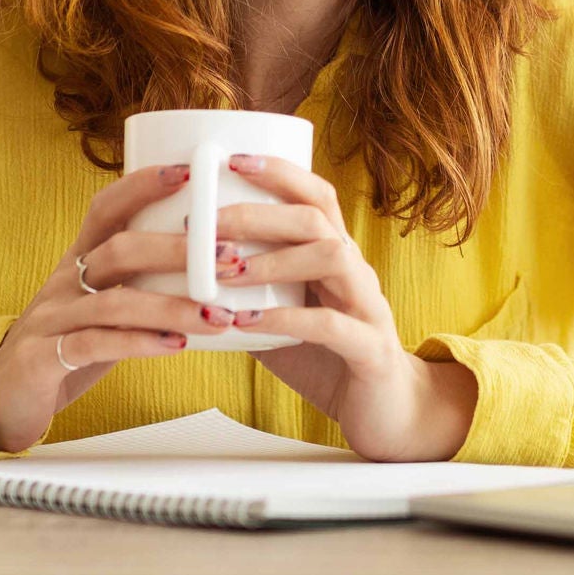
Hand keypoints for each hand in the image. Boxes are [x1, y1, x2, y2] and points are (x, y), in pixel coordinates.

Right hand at [0, 164, 242, 452]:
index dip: (143, 185)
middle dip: (178, 251)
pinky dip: (139, 343)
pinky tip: (176, 345)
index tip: (190, 172)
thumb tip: (213, 261)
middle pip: (119, 251)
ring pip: (114, 302)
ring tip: (218, 315)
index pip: (107, 208)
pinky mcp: (43, 359)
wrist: (4, 395)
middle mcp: (63, 283)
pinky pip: (95, 345)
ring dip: (172, 307)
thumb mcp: (101, 302)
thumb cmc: (69, 342)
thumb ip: (142, 280)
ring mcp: (50, 319)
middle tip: (230, 258)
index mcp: (78, 260)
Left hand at [219, 154, 478, 461]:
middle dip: (259, 214)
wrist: (389, 414)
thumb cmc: (329, 359)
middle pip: (316, 218)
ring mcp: (369, 307)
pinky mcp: (371, 350)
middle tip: (208, 223)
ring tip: (226, 271)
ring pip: (331, 256)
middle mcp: (357, 271)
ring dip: (273, 259)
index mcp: (338, 256)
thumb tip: (184, 275)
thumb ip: (247, 294)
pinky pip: (331, 324)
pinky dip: (286, 318)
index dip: (279, 172)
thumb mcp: (282, 318)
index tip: (232, 160)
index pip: (316, 196)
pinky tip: (247, 322)